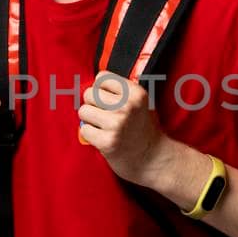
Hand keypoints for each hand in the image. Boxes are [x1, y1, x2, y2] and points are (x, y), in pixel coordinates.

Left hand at [76, 71, 169, 186]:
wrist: (153, 159)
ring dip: (90, 120)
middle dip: (93, 105)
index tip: (107, 100)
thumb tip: (90, 85)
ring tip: (104, 127)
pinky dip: (90, 135)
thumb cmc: (144, 130)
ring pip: (83, 111)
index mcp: (136, 93)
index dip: (101, 89)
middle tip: (105, 116)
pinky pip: (84, 130)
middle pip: (89, 93)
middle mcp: (127, 106)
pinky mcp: (108, 141)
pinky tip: (103, 138)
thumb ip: (120, 91)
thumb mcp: (140, 103)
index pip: (101, 77)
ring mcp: (117, 124)